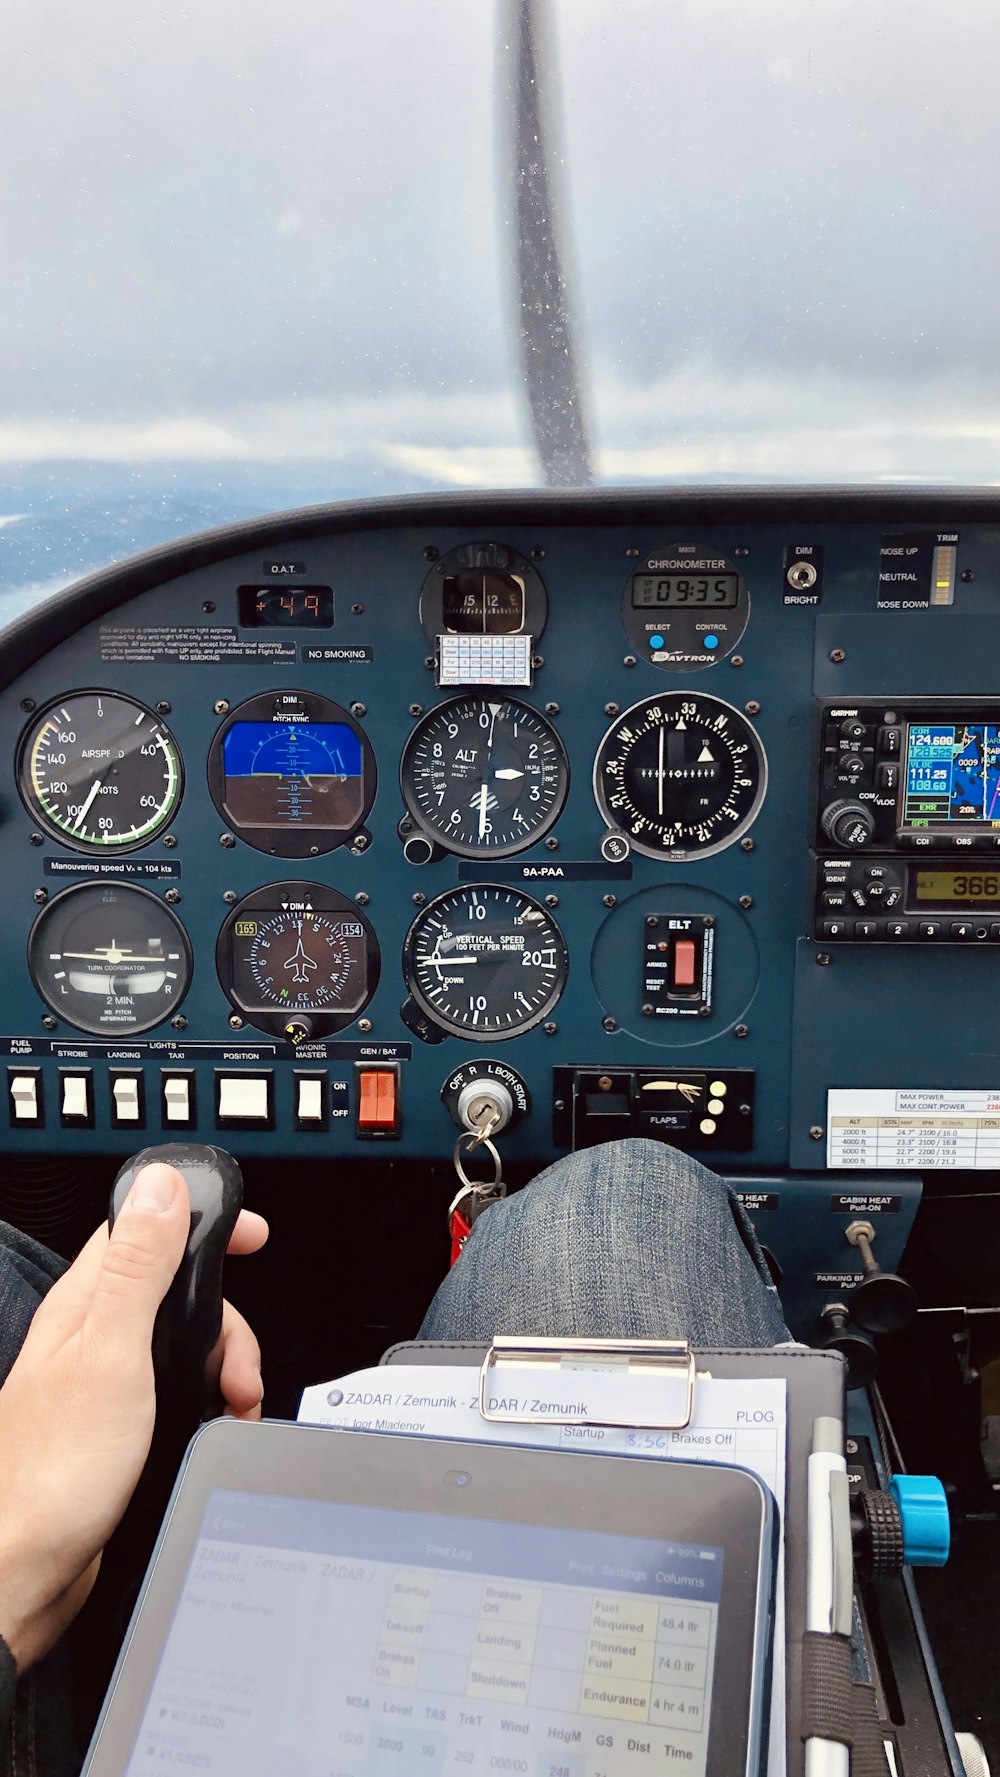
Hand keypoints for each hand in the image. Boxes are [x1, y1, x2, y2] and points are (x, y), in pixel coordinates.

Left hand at [0, 1163, 266, 1671]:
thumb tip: (161, 1187)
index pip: (144, 1227)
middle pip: (178, 1289)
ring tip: (230, 1402)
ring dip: (221, 1365)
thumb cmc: (54, 1472)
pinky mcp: (118, 1422)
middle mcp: (90, 1334)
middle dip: (226, 1321)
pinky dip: (207, 1401)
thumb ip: (137, 1266)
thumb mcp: (110, 1352)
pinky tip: (211, 1425)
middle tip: (237, 1363)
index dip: (201, 1220)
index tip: (250, 1235)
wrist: (26, 1570)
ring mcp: (103, 1379)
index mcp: (84, 1303)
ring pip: (184, 1341)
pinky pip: (177, 1388)